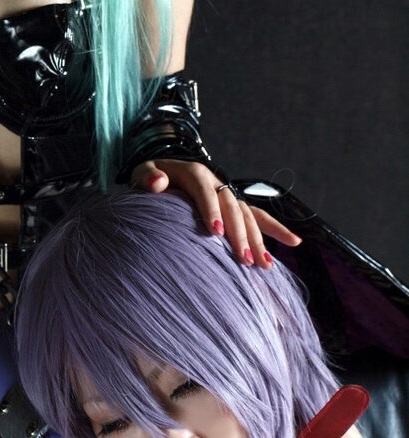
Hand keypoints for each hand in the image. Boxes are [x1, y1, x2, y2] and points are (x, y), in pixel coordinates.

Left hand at [131, 159, 301, 269]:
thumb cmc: (151, 179)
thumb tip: (158, 183)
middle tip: (243, 259)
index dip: (211, 208)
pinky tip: (294, 241)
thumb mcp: (143, 174)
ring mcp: (228, 195)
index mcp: (194, 173)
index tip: (216, 232)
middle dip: (239, 232)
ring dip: (257, 238)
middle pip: (232, 205)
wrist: (162, 176)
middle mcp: (216, 183)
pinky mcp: (235, 207)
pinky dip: (275, 229)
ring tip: (263, 265)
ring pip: (247, 215)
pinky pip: (258, 216)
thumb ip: (148, 177)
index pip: (204, 189)